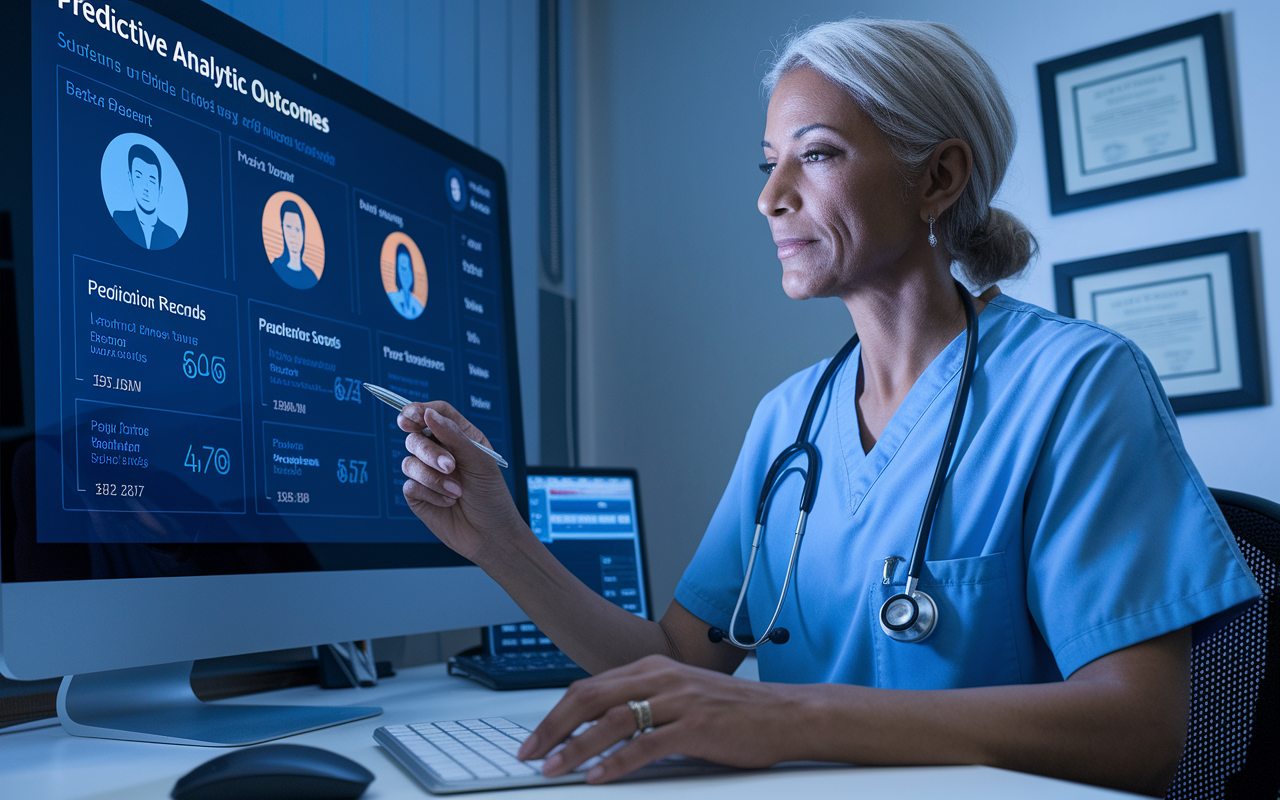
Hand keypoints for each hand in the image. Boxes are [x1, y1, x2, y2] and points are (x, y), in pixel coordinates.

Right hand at [398, 401, 524, 562]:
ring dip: (433, 478)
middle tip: (450, 466)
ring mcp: (427, 473)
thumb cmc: (492, 496)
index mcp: (459, 438)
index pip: (434, 414)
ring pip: (409, 462)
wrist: (491, 535)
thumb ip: (453, 436)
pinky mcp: (419, 495)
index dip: (419, 410)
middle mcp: (440, 452)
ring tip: (457, 491)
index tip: (412, 416)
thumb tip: (427, 414)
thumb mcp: (479, 461)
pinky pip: (410, 486)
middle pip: (416, 436)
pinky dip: (431, 493)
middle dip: (430, 452)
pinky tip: (449, 501)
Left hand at [517, 655, 806, 782]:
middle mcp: (661, 678)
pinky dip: (616, 762)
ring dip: (576, 747)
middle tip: (530, 754)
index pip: (589, 687)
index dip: (556, 714)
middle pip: (591, 698)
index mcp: (652, 668)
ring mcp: (678, 700)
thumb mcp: (680, 696)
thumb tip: (595, 722)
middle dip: (553, 728)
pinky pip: (646, 745)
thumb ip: (642, 702)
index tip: (534, 739)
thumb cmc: (733, 711)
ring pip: (612, 720)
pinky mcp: (695, 726)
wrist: (784, 714)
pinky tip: (598, 776)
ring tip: (554, 768)